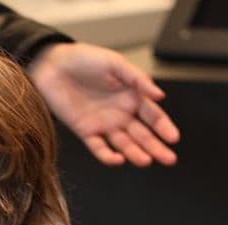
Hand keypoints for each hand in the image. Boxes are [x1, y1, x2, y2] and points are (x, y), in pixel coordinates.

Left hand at [28, 42, 179, 166]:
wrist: (53, 65)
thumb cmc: (85, 59)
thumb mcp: (115, 64)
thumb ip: (138, 79)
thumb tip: (160, 95)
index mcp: (132, 96)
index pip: (153, 116)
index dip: (164, 127)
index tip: (173, 138)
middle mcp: (121, 113)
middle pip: (142, 134)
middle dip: (156, 147)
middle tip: (169, 159)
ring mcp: (104, 124)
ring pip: (124, 144)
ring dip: (135, 154)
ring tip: (146, 161)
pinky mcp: (86, 132)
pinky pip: (99, 148)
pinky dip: (108, 156)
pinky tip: (119, 159)